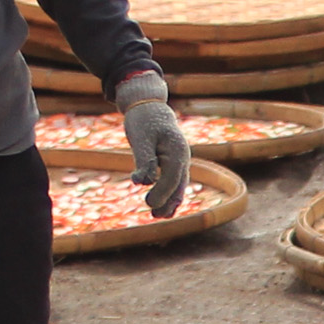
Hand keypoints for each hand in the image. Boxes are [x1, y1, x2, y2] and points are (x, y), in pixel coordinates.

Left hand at [117, 76, 190, 219]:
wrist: (149, 107)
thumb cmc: (143, 120)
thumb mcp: (140, 138)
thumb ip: (144, 160)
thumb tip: (144, 182)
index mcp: (177, 149)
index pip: (173, 176)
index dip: (162, 192)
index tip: (149, 203)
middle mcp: (183, 157)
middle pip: (179, 185)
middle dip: (168, 202)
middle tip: (153, 214)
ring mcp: (180, 161)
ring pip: (179, 187)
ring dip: (170, 202)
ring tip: (157, 216)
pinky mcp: (173, 164)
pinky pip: (175, 183)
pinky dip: (169, 196)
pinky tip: (162, 209)